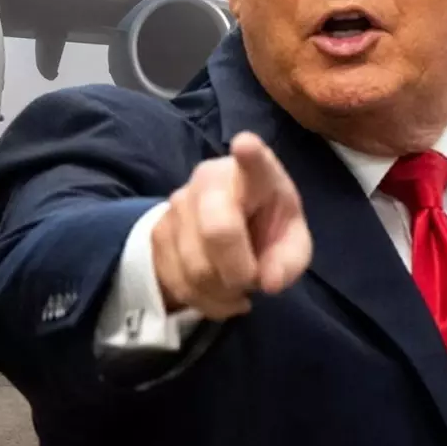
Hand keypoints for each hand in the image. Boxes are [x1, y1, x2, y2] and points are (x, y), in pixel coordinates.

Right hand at [150, 131, 312, 319]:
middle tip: (251, 280)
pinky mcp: (156, 232)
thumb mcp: (290, 240)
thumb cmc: (263, 225)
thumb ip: (289, 259)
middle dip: (238, 271)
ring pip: (196, 268)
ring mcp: (177, 204)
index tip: (245, 144)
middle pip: (217, 232)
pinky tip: (217, 292)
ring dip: (222, 292)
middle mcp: (208, 181)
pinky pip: (179, 282)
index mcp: (252, 175)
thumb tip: (268, 281)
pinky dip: (204, 301)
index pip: (252, 162)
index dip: (250, 155)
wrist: (219, 227)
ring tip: (235, 286)